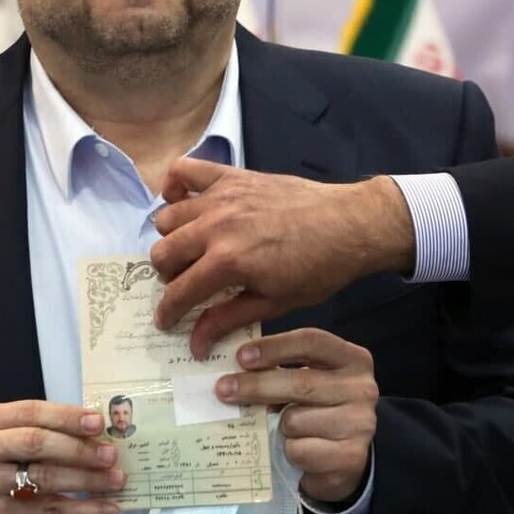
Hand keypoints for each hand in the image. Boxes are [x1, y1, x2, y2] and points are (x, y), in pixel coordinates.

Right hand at [0, 401, 125, 513]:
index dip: (67, 416)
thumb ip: (41, 430)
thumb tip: (97, 432)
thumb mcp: (7, 439)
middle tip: (110, 454)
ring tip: (115, 480)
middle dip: (79, 448)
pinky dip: (82, 510)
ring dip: (87, 479)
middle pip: (37, 443)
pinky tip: (106, 509)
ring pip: (45, 478)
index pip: (32, 412)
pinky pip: (49, 511)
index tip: (98, 423)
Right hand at [151, 158, 413, 356]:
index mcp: (227, 262)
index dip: (167, 312)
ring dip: (172, 238)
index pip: (179, 291)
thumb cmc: (318, 269)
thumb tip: (195, 343)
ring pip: (168, 217)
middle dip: (168, 276)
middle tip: (186, 284)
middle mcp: (216, 226)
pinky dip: (174, 184)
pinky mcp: (232, 177)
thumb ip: (228, 318)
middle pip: (164, 252)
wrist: (349, 225)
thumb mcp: (275, 302)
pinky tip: (183, 201)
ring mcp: (221, 197)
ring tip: (189, 248)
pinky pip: (186, 170)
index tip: (165, 321)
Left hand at [215, 328, 377, 503]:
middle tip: (223, 389)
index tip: (240, 356)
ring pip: (295, 420)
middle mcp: (362, 388)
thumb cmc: (318, 409)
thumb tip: (232, 372)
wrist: (347, 458)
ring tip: (286, 430)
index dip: (274, 347)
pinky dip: (290, 451)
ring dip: (279, 427)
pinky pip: (300, 450)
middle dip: (256, 385)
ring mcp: (360, 423)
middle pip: (300, 381)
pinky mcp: (351, 457)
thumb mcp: (306, 381)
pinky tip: (299, 451)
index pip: (312, 341)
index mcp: (352, 359)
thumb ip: (280, 369)